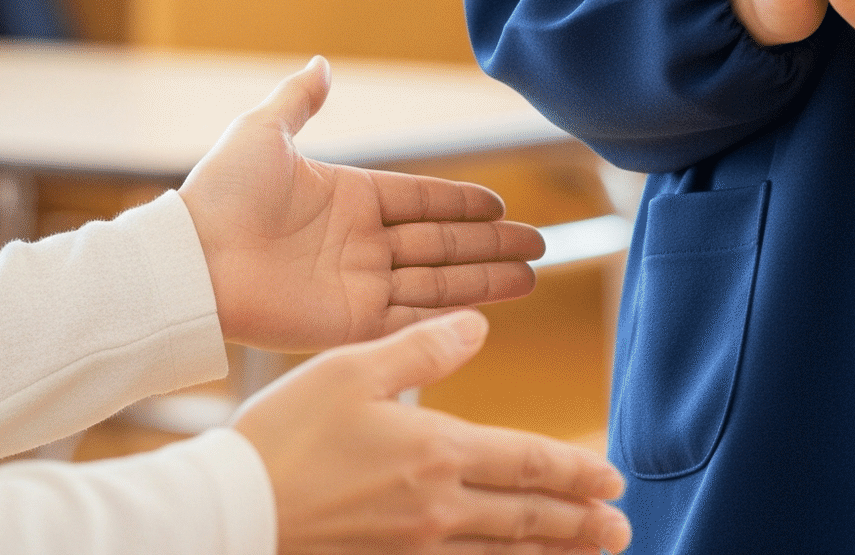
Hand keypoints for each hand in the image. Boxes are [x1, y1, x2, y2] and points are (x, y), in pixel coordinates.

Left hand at [181, 59, 543, 352]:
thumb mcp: (264, 131)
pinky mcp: (349, 324)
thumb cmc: (223, 194)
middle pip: (442, 243)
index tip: (501, 203)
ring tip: (532, 275)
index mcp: (348, 197)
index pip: (421, 199)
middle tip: (539, 244)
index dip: (461, 203)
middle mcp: (360, 243)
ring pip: (438, 281)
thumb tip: (320, 64)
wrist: (192, 260)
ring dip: (486, 278)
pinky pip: (410, 320)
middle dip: (491, 244)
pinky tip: (488, 310)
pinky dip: (449, 315)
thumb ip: (299, 100)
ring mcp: (358, 285)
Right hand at [233, 311, 631, 553]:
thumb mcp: (352, 367)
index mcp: (434, 451)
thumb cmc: (285, 433)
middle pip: (525, 518)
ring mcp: (413, 551)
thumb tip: (480, 323)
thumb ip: (423, 347)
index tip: (614, 478)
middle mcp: (436, 510)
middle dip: (579, 523)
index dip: (574, 471)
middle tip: (622, 527)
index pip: (525, 463)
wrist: (231, 513)